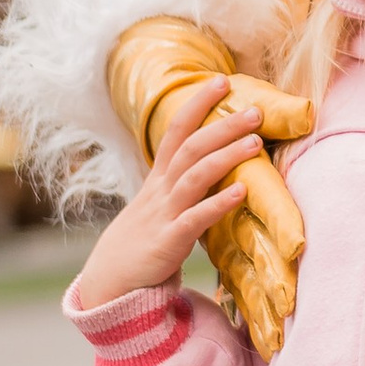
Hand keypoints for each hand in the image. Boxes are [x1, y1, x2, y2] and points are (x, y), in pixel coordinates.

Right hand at [104, 16, 312, 357]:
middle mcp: (161, 191)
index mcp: (158, 180)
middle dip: (222, 125)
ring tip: (256, 142)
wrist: (108, 285)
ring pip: (194, 176)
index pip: (176, 131)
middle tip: (256, 109)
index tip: (220, 80)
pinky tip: (242, 191)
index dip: (196, 104)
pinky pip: (196, 219)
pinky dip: (218, 203)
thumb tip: (215, 169)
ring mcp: (164, 215)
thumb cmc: (142, 244)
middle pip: (191, 147)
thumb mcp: (159, 208)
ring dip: (226, 156)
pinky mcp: (169, 242)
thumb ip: (183, 188)